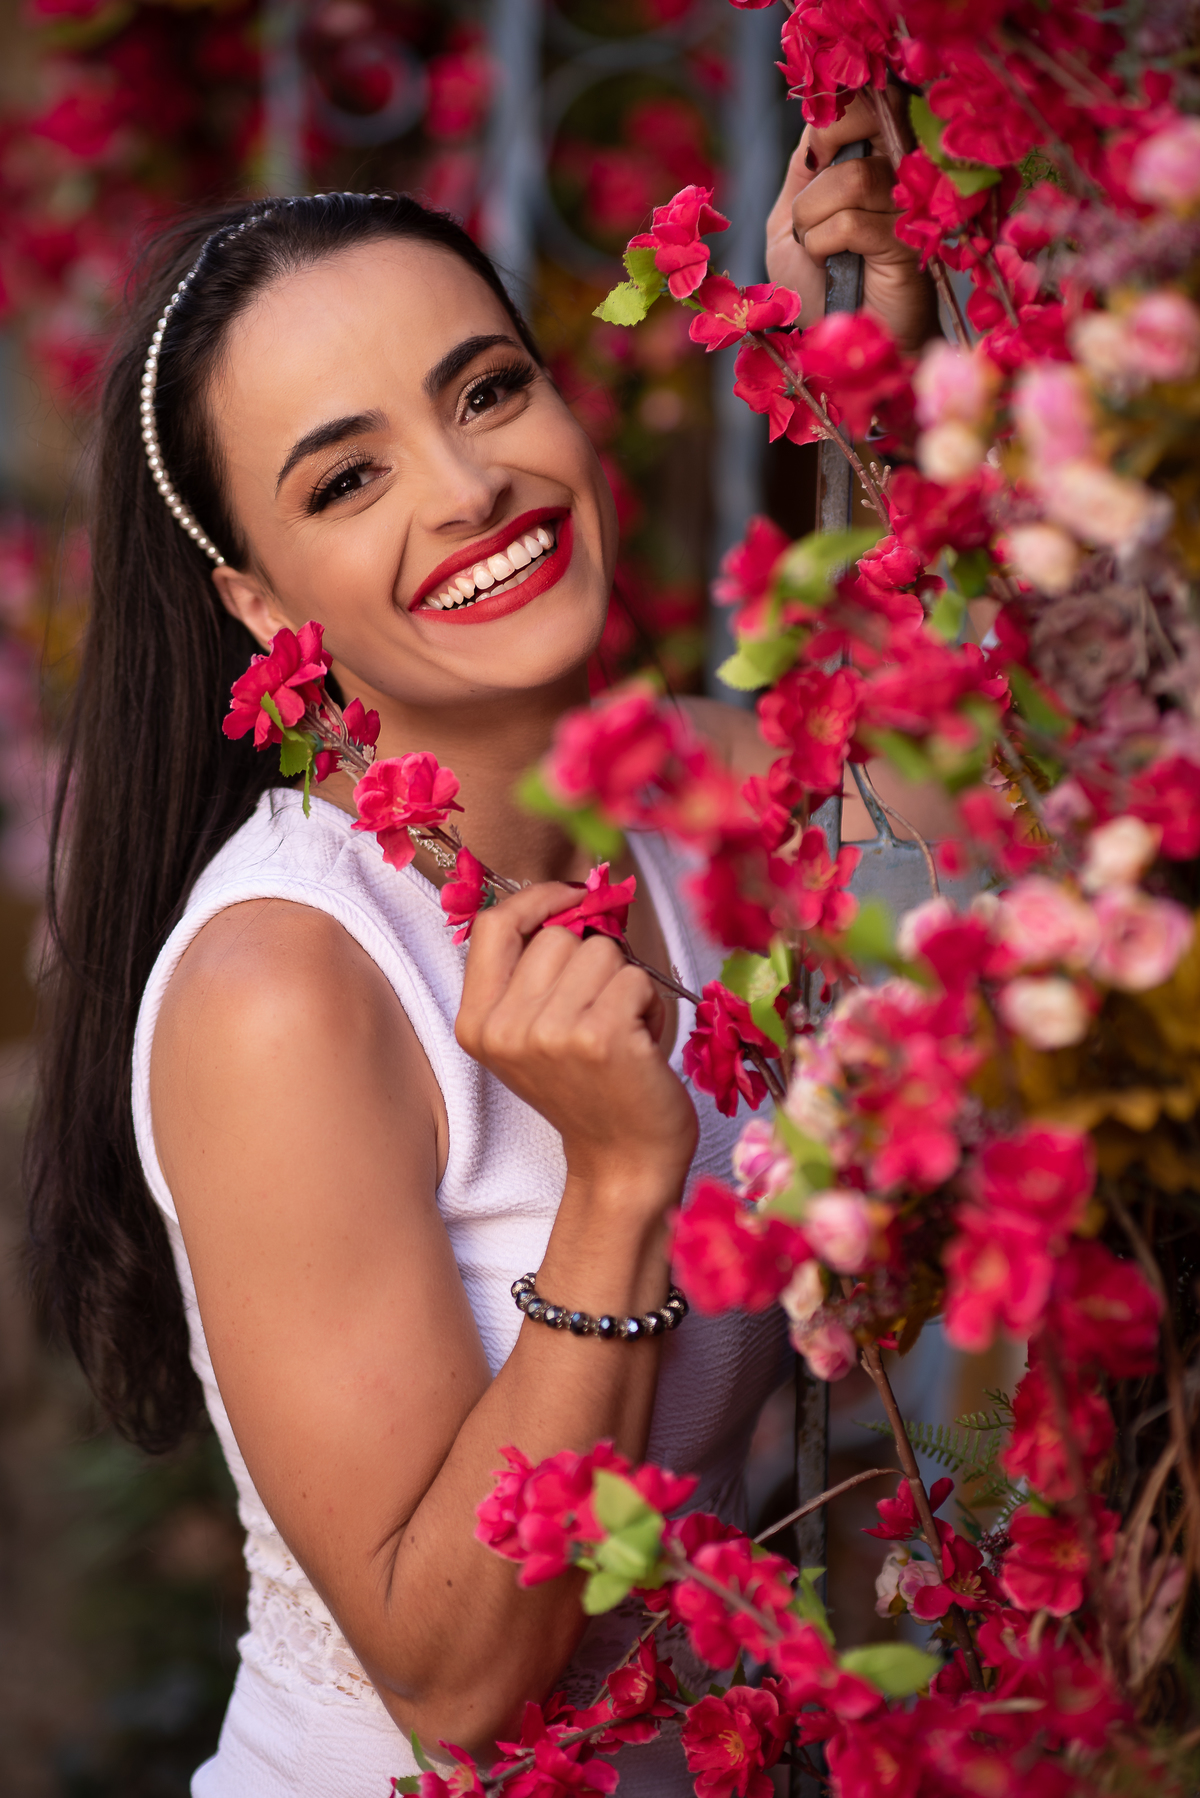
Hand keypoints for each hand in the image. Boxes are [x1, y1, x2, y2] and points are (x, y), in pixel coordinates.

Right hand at [456, 884, 697, 1199]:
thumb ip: (534, 974)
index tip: (571, 897)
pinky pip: (636, 979)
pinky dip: (651, 1006)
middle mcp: (504, 1029)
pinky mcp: (599, 1038)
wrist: (623, 1162)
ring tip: (623, 1031)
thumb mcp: (534, 1035)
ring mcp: (549, 1033)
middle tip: (604, 1010)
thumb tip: (574, 899)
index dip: (536, 899)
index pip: (492, 926)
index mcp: (477, 1024)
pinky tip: (642, 1045)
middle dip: (595, 960)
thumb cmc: (590, 1090)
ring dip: (626, 984)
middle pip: (558, 935)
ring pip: (601, 951)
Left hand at [765, 90, 938, 352]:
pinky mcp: (912, 243)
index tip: (812, 158)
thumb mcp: (789, 220)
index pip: (870, 99)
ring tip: (813, 245)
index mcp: (876, 156)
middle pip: (878, 114)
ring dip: (814, 214)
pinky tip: (829, 262)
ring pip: (858, 177)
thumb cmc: (818, 286)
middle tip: (810, 198)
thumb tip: (815, 126)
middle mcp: (903, 170)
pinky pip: (857, 221)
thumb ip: (803, 170)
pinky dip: (824, 242)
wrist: (840, 342)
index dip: (834, 115)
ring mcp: (913, 204)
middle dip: (829, 147)